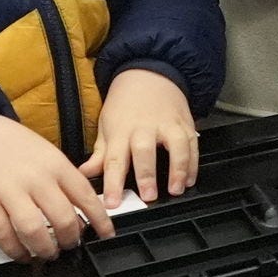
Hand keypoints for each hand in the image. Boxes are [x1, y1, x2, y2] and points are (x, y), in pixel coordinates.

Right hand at [0, 118, 111, 260]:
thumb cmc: (18, 149)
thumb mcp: (50, 155)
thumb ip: (66, 181)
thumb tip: (86, 214)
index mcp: (56, 165)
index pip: (86, 196)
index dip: (100, 220)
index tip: (106, 235)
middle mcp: (35, 178)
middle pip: (62, 218)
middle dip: (70, 239)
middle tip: (70, 245)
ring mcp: (9, 191)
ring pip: (33, 230)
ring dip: (45, 249)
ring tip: (48, 253)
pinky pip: (3, 234)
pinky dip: (15, 251)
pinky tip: (23, 254)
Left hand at [89, 68, 199, 202]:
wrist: (148, 73)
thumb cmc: (125, 104)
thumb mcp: (106, 125)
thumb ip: (100, 154)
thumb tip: (84, 174)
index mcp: (120, 131)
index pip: (114, 160)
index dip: (113, 184)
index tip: (112, 204)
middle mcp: (144, 128)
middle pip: (144, 151)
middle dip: (147, 174)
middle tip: (148, 197)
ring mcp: (167, 125)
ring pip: (175, 145)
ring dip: (177, 169)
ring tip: (176, 189)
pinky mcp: (184, 124)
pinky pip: (192, 144)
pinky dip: (193, 162)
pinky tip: (190, 178)